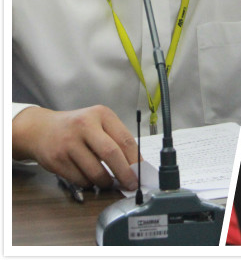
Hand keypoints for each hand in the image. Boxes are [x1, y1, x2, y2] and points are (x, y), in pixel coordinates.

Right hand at [12, 105, 138, 189]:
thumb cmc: (77, 128)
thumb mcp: (98, 123)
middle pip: (111, 154)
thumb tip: (134, 166)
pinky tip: (89, 178)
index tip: (140, 172)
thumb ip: (116, 139)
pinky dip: (88, 183)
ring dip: (105, 181)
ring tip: (108, 182)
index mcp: (101, 114)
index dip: (135, 159)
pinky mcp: (56, 159)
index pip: (125, 139)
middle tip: (130, 184)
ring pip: (94, 171)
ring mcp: (68, 143)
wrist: (41, 129)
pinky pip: (79, 179)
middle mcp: (84, 126)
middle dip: (124, 173)